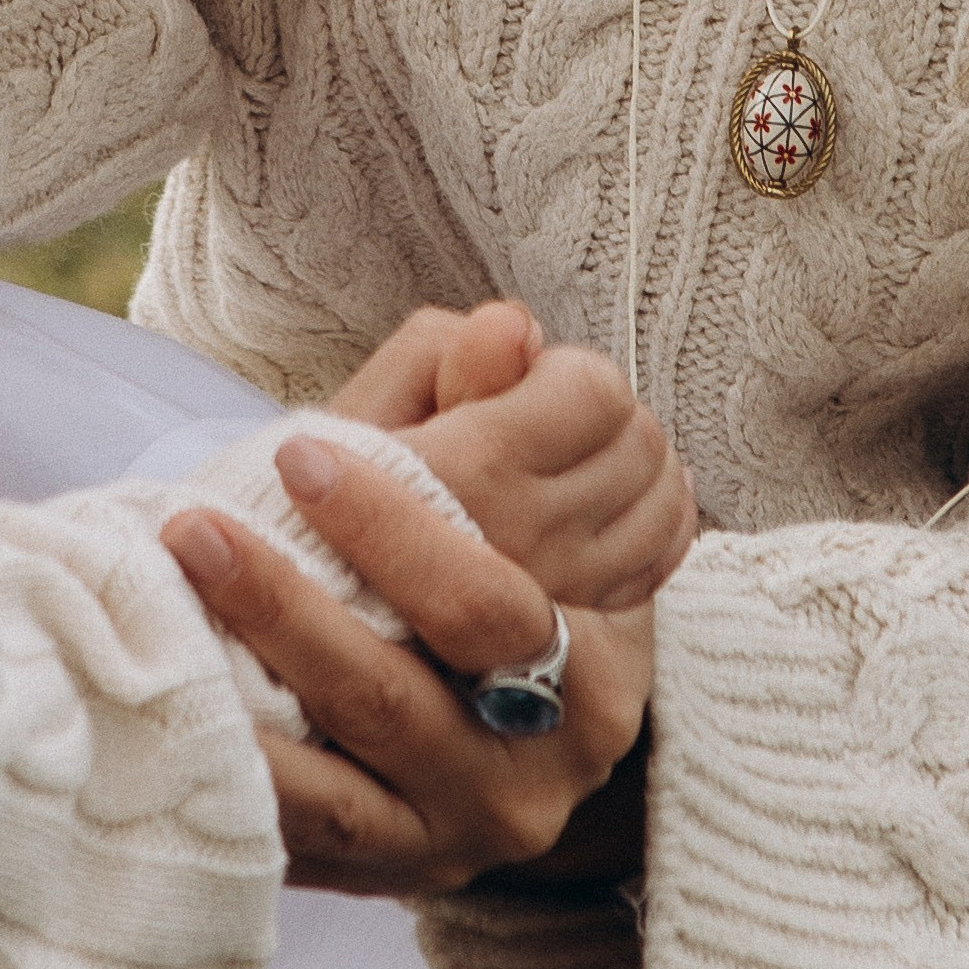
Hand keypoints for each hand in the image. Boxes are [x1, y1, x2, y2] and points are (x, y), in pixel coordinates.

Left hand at [164, 450, 649, 896]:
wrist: (487, 740)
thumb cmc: (471, 576)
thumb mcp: (491, 493)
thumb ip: (481, 403)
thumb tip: (499, 328)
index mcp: (600, 642)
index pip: (507, 575)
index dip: (395, 519)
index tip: (300, 452)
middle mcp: (561, 738)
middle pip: (431, 655)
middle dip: (305, 588)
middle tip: (202, 523)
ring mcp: (485, 812)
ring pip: (366, 728)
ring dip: (264, 647)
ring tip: (178, 584)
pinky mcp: (411, 866)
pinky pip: (322, 823)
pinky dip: (250, 767)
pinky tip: (185, 710)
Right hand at [330, 304, 699, 612]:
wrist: (308, 641)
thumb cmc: (320, 513)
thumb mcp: (358, 414)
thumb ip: (439, 354)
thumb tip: (519, 326)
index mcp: (473, 475)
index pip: (593, 391)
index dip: (559, 371)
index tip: (511, 384)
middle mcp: (532, 542)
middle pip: (639, 439)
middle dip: (597, 411)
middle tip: (535, 418)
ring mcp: (565, 599)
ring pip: (661, 499)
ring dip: (628, 463)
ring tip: (565, 461)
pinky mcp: (585, 642)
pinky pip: (660, 561)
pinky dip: (650, 521)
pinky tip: (604, 507)